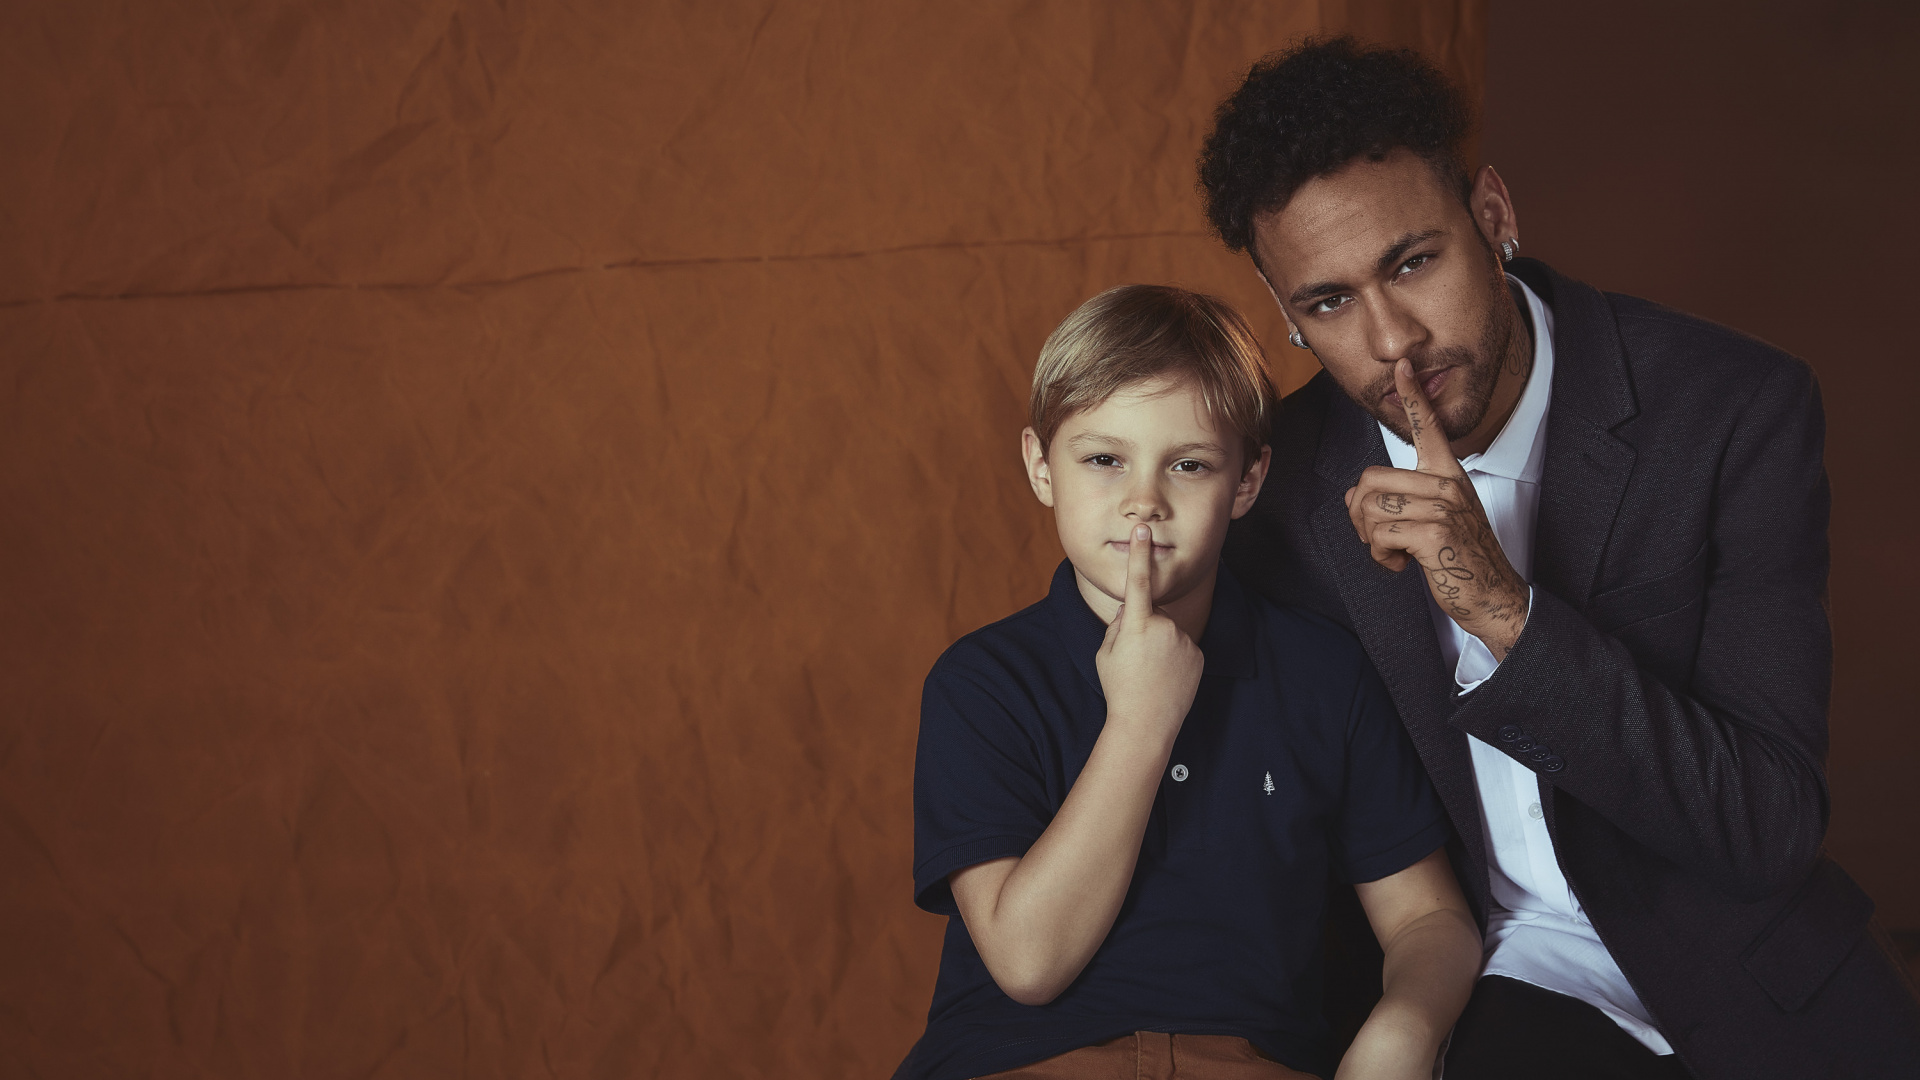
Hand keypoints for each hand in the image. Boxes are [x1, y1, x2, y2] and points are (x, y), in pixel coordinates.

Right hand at [1094, 524, 1203, 739]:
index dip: (1140, 554)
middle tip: (1133, 660)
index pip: (1138, 581)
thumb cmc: (1119, 687)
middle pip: (1151, 614)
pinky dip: (1174, 658)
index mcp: (1136, 624)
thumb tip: (1130, 611)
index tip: (1142, 530)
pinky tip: (1166, 678)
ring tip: (1149, 672)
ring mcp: (1184, 640)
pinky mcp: (1198, 654)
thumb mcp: (1105, 652)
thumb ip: (1118, 625)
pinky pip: (1181, 647)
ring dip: (1158, 644)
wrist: (1146, 723)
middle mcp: (1164, 626)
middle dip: (1142, 628)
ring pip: (1167, 631)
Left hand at [1344, 359, 1528, 656]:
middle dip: (1360, 515)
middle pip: (1370, 480)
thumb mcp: (1432, 519)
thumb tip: (1355, 495)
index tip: (1402, 366)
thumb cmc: (1460, 557)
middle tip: (1380, 537)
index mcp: (1448, 475)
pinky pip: (1380, 535)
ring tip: (1394, 550)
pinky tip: (1401, 564)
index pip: (1429, 428)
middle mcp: (1447, 484)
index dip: (1413, 397)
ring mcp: (1443, 507)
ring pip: (1370, 509)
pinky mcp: (1435, 533)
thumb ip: (1398, 499)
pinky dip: (1381, 556)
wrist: (1491, 595)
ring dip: (1370, 539)